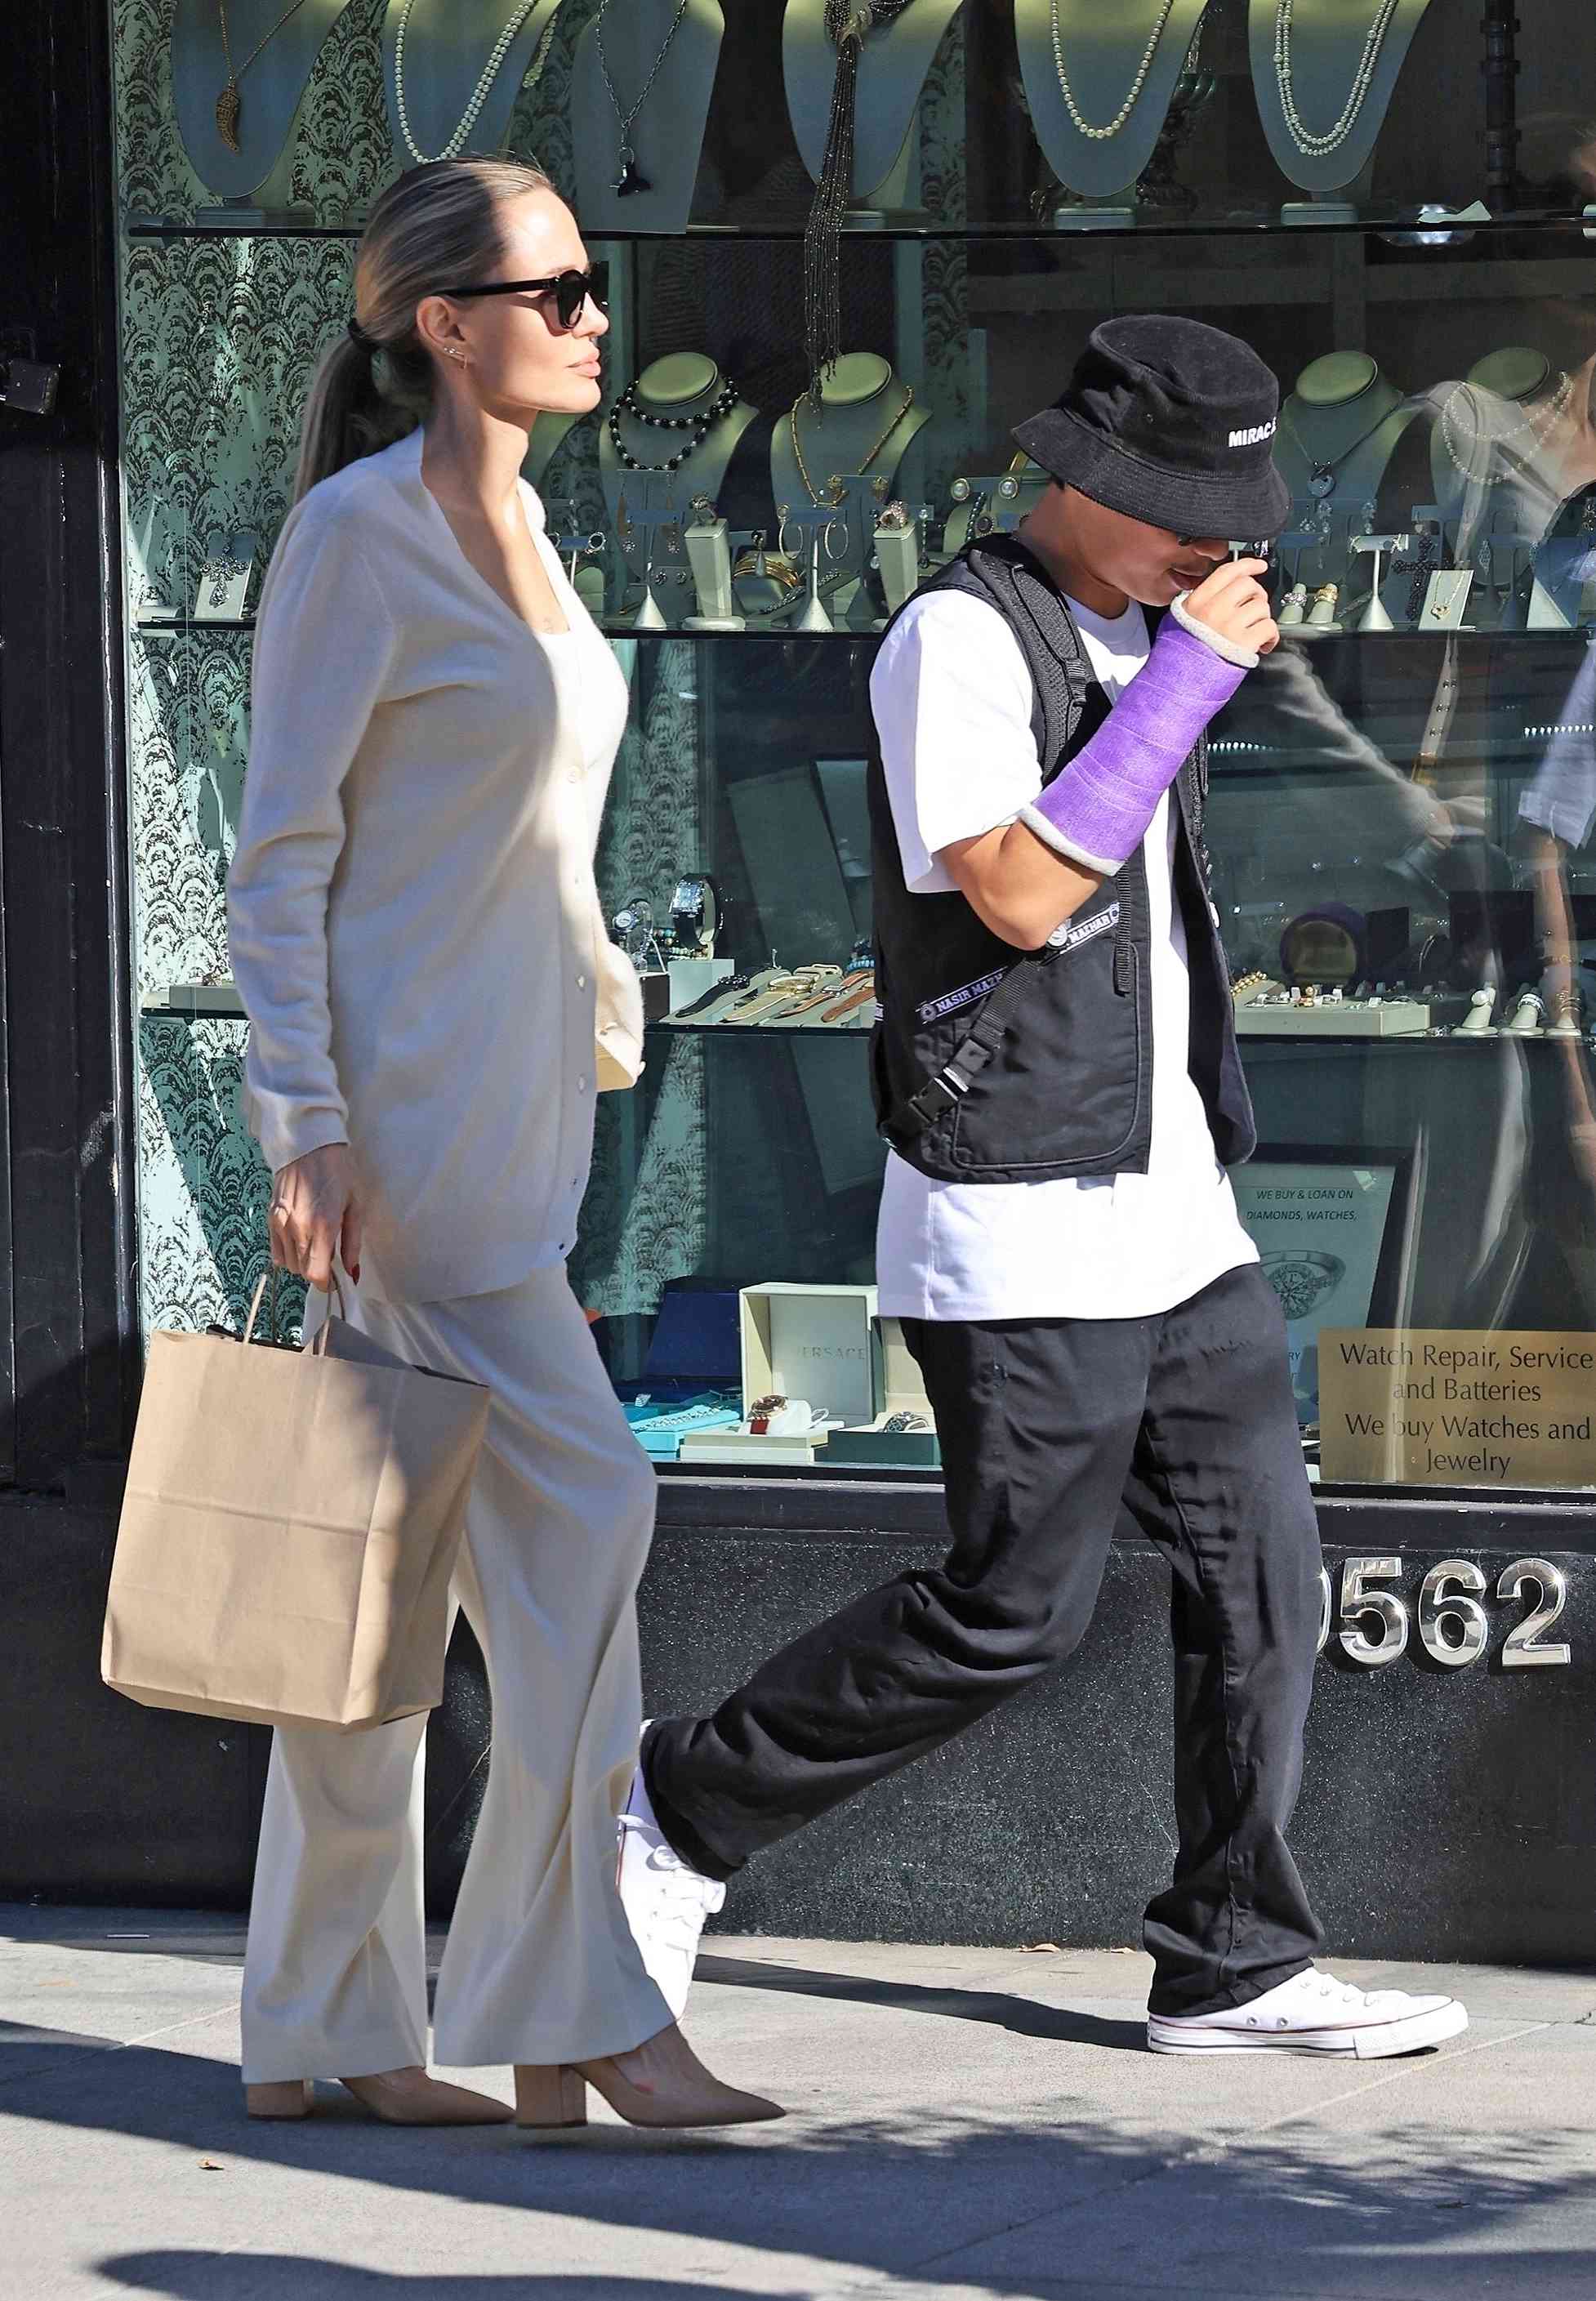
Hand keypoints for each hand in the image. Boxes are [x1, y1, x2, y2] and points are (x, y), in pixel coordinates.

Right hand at [269, 1142, 362, 1291]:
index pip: (316, 1275)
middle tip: (330, 1259)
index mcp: (322, 1226)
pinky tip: (300, 1240)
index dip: (327, 1284)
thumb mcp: (355, 1206)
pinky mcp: (270, 1217)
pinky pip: (276, 1250)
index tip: (335, 1281)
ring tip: (316, 1244)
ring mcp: (280, 1223)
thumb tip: (352, 1274)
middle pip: (302, 1272)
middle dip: (317, 1272)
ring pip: (288, 1263)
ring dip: (303, 1262)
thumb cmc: (339, 1173)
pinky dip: (288, 1253)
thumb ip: (353, 1244)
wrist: (309, 1144)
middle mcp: (297, 1228)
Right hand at [1183, 556, 1278, 656]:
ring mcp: (1230, 626)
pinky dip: (1270, 637)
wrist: (1180, 686)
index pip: (1227, 572)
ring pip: (1261, 606)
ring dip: (1262, 619)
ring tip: (1252, 632)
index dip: (1248, 565)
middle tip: (1252, 610)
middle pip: (1249, 585)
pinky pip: (1269, 627)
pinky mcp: (1244, 643)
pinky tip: (1262, 644)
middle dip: (1256, 596)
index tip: (1259, 566)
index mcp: (1197, 602)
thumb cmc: (1183, 657)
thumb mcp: (1180, 621)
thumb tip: (1225, 589)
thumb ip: (1199, 603)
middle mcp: (1213, 610)